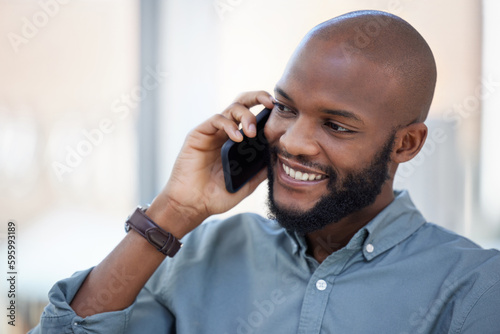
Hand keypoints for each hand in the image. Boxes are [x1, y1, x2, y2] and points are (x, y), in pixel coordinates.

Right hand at [148, 91, 274, 237]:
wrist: (192, 205)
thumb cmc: (216, 195)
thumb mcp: (246, 183)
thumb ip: (260, 170)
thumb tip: (279, 158)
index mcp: (237, 142)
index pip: (253, 116)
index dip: (266, 110)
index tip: (280, 112)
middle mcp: (225, 133)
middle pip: (242, 104)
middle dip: (258, 97)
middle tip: (270, 103)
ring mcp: (212, 132)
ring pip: (231, 108)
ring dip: (246, 116)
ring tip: (252, 133)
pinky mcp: (199, 134)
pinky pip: (216, 120)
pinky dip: (229, 125)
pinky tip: (237, 138)